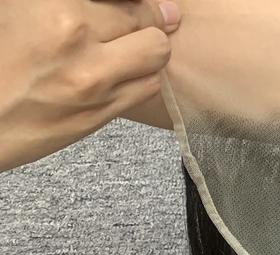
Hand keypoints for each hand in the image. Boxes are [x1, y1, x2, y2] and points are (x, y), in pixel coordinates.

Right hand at [0, 0, 181, 171]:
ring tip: (131, 46)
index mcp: (53, 3)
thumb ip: (64, 4)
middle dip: (146, 16)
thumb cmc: (0, 56)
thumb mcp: (20, 7)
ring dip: (149, 47)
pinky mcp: (102, 111)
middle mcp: (74, 34)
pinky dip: (145, 75)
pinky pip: (149, 87)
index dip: (138, 0)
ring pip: (156, 54)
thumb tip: (102, 5)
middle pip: (143, 17)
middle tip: (140, 17)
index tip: (130, 3)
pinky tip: (125, 71)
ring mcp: (93, 78)